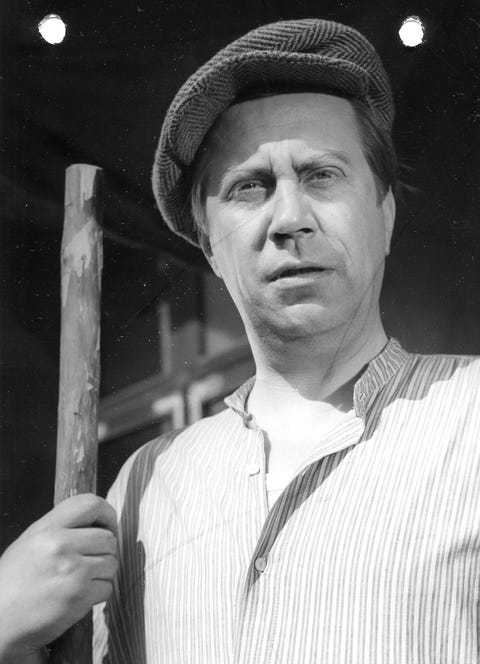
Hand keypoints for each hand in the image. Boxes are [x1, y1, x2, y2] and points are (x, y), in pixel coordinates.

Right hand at [0, 494, 117, 660]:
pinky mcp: (78, 595)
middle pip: (108, 537)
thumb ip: (60, 529)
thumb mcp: (30, 543)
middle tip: (92, 562)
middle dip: (105, 551)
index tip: (107, 526)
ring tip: (81, 581)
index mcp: (47, 528)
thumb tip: (96, 522)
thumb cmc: (12, 584)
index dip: (106, 514)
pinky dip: (98, 594)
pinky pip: (107, 588)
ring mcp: (71, 570)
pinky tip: (78, 598)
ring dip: (102, 574)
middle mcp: (60, 544)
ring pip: (111, 563)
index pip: (90, 503)